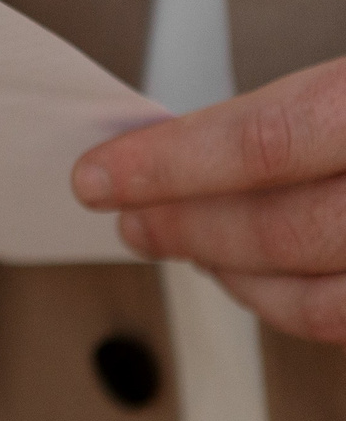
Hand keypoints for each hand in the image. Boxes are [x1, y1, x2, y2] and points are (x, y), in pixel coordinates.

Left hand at [74, 55, 345, 342]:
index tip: (99, 177)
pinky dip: (287, 300)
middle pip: (284, 230)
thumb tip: (183, 135)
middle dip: (188, 227)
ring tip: (182, 242)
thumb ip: (306, 101)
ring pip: (317, 300)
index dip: (168, 165)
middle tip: (133, 219)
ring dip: (231, 272)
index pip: (269, 141)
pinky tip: (253, 271)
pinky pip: (344, 319)